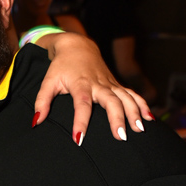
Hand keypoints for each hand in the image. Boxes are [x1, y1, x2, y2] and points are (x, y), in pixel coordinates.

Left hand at [34, 33, 153, 142]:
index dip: (81, 121)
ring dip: (134, 113)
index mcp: (81, 84)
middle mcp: (99, 84)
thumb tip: (36, 121)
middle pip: (111, 101)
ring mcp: (110, 84)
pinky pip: (132, 95)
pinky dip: (142, 105)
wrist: (77, 46)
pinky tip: (149, 119)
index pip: (82, 104)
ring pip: (126, 98)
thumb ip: (42, 101)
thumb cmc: (61, 67)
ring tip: (139, 131)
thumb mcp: (48, 82)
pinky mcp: (116, 85)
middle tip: (120, 137)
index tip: (79, 139)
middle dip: (117, 119)